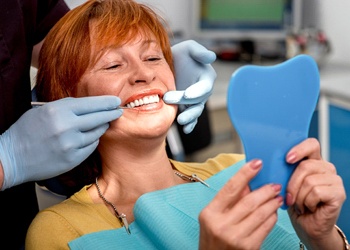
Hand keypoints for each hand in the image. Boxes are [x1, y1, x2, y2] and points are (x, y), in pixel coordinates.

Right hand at [0, 96, 122, 189]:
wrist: (12, 158)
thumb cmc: (27, 131)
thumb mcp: (44, 110)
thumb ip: (67, 107)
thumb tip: (90, 105)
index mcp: (58, 111)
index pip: (91, 104)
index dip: (106, 102)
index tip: (116, 101)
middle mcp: (66, 126)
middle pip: (99, 118)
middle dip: (111, 113)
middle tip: (118, 111)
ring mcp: (71, 144)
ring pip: (97, 133)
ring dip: (101, 127)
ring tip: (101, 124)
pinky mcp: (73, 159)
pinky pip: (91, 146)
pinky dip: (92, 140)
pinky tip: (89, 138)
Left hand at [163, 40, 216, 133]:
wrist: (168, 65)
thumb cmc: (180, 54)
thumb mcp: (188, 48)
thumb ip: (199, 52)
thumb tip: (211, 57)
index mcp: (206, 77)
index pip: (204, 86)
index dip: (197, 91)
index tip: (187, 94)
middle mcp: (202, 91)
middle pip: (198, 100)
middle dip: (185, 102)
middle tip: (168, 99)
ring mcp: (195, 101)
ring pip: (195, 111)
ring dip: (189, 117)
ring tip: (181, 121)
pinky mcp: (187, 107)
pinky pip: (191, 118)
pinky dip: (190, 125)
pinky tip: (185, 129)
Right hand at [199, 160, 282, 249]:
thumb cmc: (213, 239)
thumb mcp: (213, 217)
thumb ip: (229, 200)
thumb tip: (248, 182)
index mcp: (210, 213)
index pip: (230, 188)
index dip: (245, 173)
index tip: (257, 163)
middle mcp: (222, 225)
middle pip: (249, 201)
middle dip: (265, 190)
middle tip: (274, 185)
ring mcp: (236, 237)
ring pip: (261, 213)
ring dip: (272, 203)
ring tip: (277, 197)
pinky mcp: (249, 247)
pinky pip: (266, 227)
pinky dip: (272, 217)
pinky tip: (273, 212)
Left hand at [286, 138, 345, 248]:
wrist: (307, 227)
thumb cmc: (295, 205)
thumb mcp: (285, 184)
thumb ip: (284, 171)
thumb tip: (269, 162)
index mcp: (313, 161)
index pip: (311, 144)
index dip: (299, 149)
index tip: (287, 159)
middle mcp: (326, 168)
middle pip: (305, 166)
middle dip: (292, 184)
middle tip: (290, 197)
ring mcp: (335, 180)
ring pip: (309, 181)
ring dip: (299, 197)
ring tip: (300, 204)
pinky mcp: (339, 193)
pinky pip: (316, 192)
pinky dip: (307, 202)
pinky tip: (309, 208)